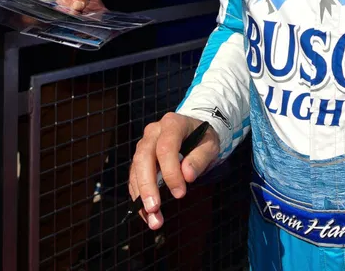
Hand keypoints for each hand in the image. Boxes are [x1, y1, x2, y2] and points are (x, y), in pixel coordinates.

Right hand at [128, 113, 218, 228]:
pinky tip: (147, 214)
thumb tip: (187, 176)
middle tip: (154, 209)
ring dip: (141, 197)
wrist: (195, 133)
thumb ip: (199, 159)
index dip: (170, 172)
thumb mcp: (210, 146)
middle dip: (147, 186)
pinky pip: (134, 178)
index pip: (166, 148)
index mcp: (172, 124)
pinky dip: (139, 197)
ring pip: (136, 170)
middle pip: (144, 158)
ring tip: (153, 220)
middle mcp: (153, 132)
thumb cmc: (203, 140)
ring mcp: (144, 144)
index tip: (180, 193)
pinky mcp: (139, 158)